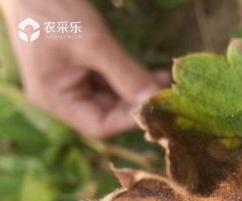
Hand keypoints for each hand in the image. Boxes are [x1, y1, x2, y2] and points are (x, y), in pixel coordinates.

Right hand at [0, 0, 167, 137]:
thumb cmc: (53, 10)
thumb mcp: (92, 42)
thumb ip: (125, 73)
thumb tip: (154, 99)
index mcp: (56, 100)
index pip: (100, 126)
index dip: (130, 119)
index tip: (156, 103)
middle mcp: (63, 99)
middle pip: (109, 115)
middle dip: (138, 103)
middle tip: (167, 91)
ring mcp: (72, 84)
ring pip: (113, 99)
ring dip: (139, 91)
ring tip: (163, 80)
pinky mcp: (82, 70)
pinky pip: (111, 82)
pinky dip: (131, 79)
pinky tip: (153, 74)